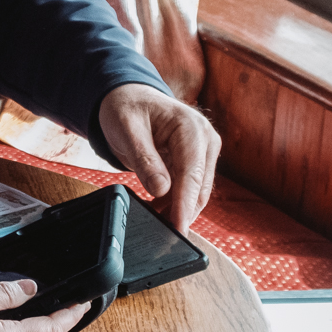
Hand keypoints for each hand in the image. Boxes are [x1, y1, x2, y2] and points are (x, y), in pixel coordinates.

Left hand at [97, 83, 220, 232]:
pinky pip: (189, 188)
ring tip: (153, 221)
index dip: (184, 205)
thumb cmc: (126, 107)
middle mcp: (205, 139)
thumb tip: (162, 191)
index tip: (178, 228)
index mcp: (191, 127)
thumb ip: (144, 160)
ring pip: (197, 192)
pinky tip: (157, 209)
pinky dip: (174, 202)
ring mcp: (204, 151)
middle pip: (199, 188)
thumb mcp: (126, 130)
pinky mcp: (197, 161)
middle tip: (160, 235)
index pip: (191, 174)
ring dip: (177, 209)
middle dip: (181, 212)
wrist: (129, 97)